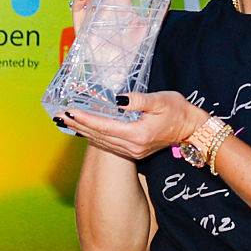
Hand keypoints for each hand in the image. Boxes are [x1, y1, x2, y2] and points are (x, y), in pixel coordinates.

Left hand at [57, 91, 206, 160]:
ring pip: (101, 142)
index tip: (70, 111)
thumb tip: (117, 99)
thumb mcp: (160, 100)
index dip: (85, 119)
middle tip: (59, 116)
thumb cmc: (177, 110)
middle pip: (98, 136)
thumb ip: (137, 100)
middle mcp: (132, 147)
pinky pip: (108, 144)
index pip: (104, 126)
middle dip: (77, 125)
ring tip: (65, 122)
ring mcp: (132, 152)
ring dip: (82, 132)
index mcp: (138, 134)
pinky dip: (93, 136)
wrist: (191, 129)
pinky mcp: (133, 152)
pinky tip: (83, 130)